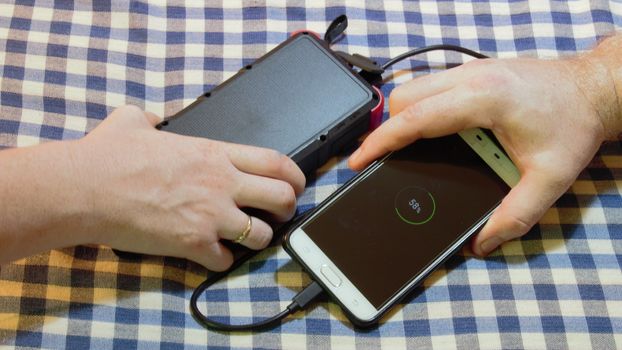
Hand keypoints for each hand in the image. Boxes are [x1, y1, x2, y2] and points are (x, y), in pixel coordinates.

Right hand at [70, 105, 304, 269]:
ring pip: (261, 235)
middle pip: (282, 198)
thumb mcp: (132, 121)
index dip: (296, 175)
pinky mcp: (193, 243)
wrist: (86, 187)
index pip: (276, 161)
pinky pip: (226, 260)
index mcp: (215, 153)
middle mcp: (221, 183)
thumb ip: (149, 116)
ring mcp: (210, 215)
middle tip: (279, 215)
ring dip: (258, 239)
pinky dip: (223, 261)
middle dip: (288, 209)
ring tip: (244, 238)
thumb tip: (146, 114)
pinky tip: (211, 254)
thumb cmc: (107, 155)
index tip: (297, 184)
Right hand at [349, 57, 609, 255]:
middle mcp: (471, 78)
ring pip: (414, 88)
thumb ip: (516, 215)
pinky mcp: (474, 73)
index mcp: (482, 98)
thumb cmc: (574, 122)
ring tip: (407, 149)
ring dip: (405, 117)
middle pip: (404, 97)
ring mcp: (471, 71)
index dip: (380, 141)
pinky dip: (422, 110)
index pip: (413, 117)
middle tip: (386, 160)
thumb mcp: (550, 178)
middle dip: (388, 129)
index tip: (360, 159)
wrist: (594, 88)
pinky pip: (431, 87)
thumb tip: (482, 241)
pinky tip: (436, 134)